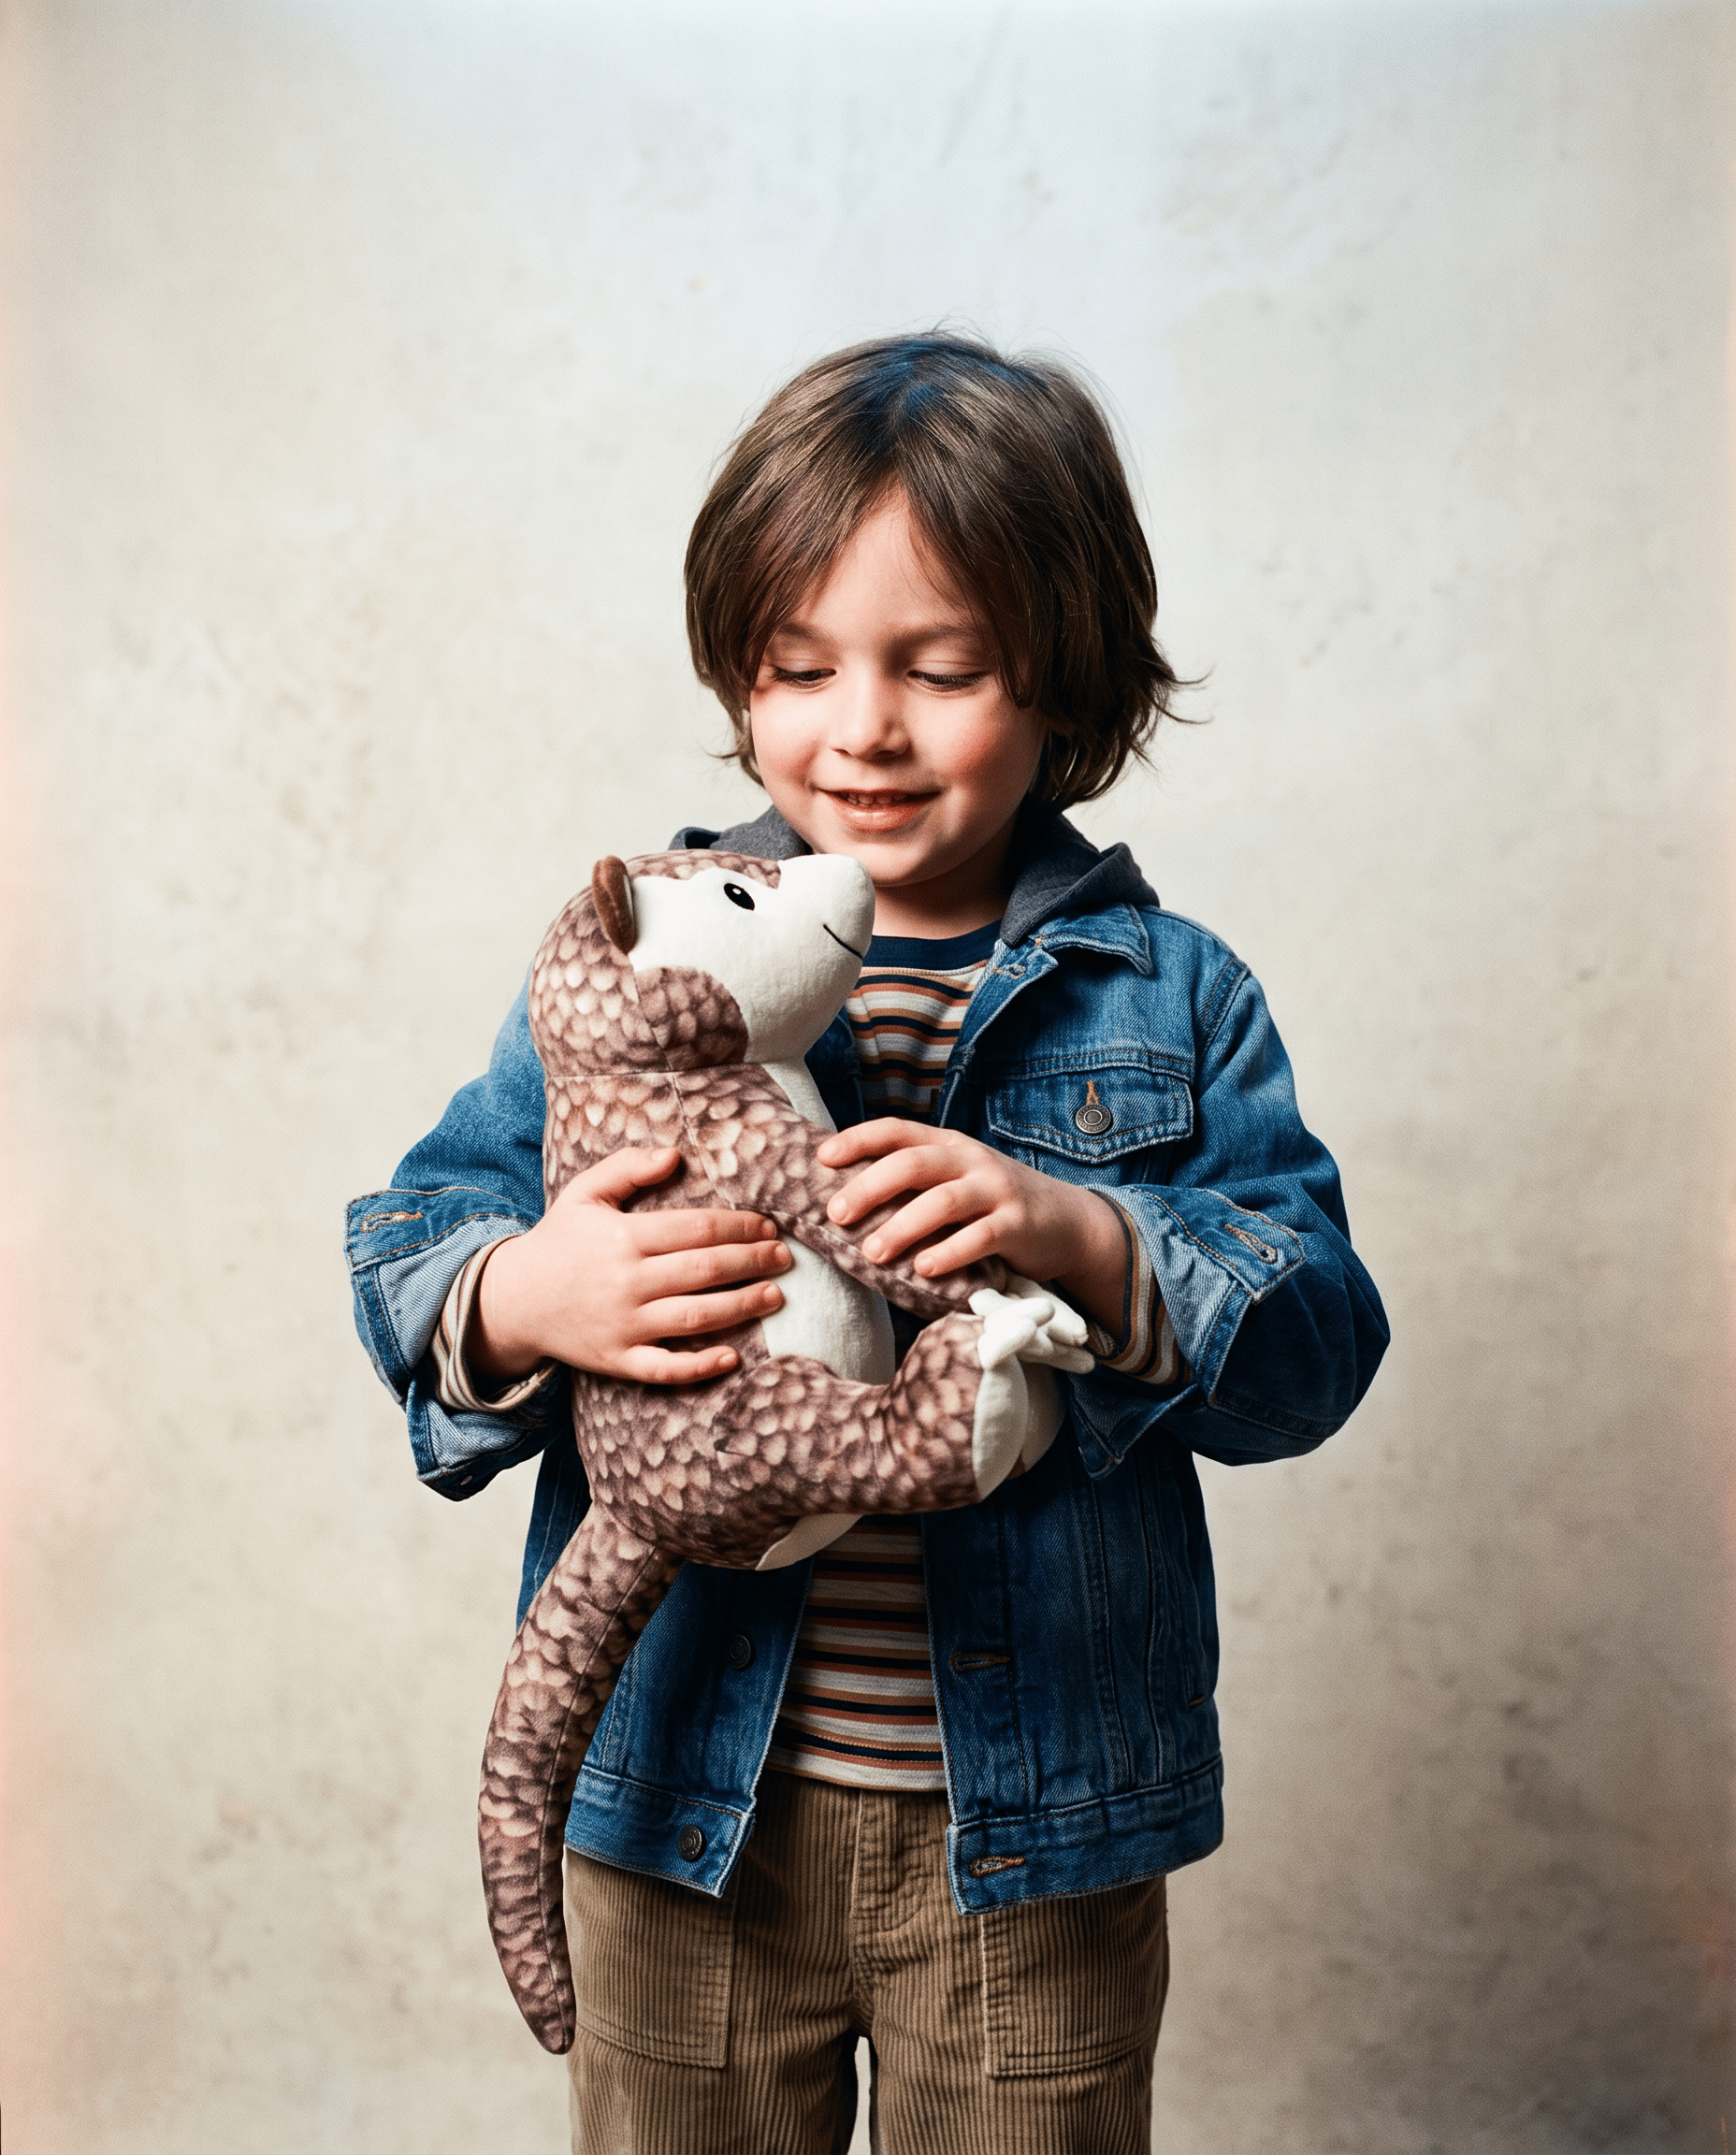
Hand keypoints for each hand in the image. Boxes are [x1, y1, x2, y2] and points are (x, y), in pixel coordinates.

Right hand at [470, 1147, 790, 1385]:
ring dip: (742, 1307)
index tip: (769, 1226)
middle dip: (752, 1262)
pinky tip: (733, 1357)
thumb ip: (628, 1167)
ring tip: (775, 1295)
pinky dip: (699, 1367)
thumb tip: (676, 1154)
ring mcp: (623, 1325)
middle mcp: (626, 1282)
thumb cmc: (560, 1240)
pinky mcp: (617, 1360)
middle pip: (705, 1271)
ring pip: (695, 1318)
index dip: (740, 1226)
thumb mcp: (585, 1193)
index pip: (697, 1228)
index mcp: (623, 1237)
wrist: (513, 1299)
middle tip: (785, 1258)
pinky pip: (664, 1368)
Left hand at [815, 1120, 1128, 1336]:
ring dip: (903, 1227)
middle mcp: (970, 1160)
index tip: (821, 1159)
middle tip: (836, 1215)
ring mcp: (996, 1190)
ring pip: (943, 1201)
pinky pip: (980, 1237)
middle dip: (869, 1187)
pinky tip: (923, 1269)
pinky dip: (948, 1253)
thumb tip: (842, 1199)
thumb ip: (914, 1184)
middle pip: (913, 1163)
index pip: (896, 1130)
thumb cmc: (992, 1205)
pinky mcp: (1018, 1225)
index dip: (857, 1140)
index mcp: (947, 1145)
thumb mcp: (955, 1180)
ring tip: (872, 1253)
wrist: (1067, 1221)